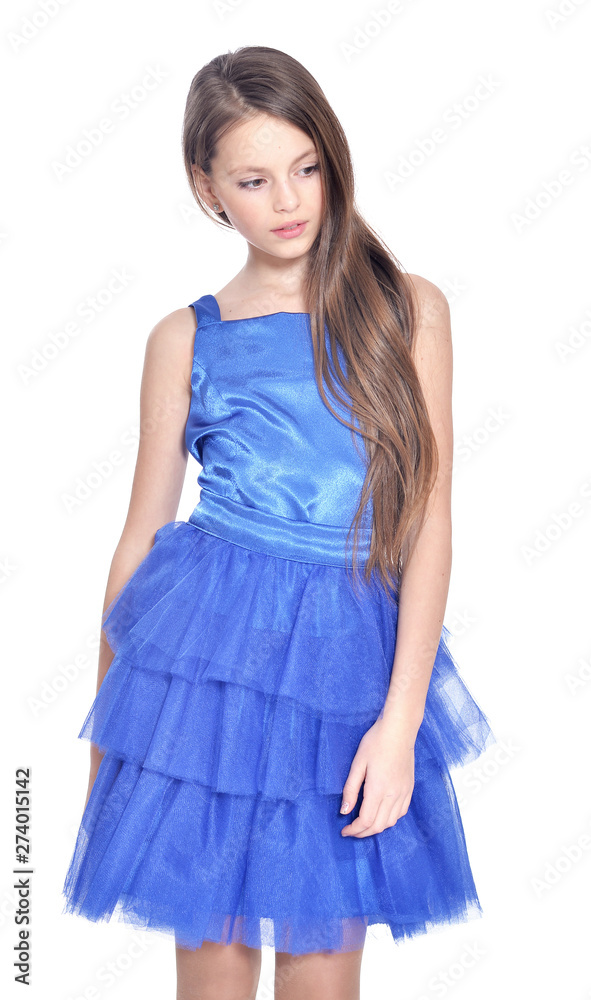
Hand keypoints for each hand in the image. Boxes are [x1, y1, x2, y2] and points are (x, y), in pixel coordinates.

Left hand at [340, 715, 415, 837]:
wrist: (399, 730)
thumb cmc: (375, 743)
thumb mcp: (358, 764)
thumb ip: (350, 789)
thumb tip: (344, 811)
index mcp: (378, 789)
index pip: (366, 820)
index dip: (354, 830)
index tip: (344, 831)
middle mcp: (393, 795)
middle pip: (379, 826)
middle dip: (363, 833)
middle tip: (351, 831)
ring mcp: (404, 792)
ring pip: (391, 822)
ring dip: (377, 828)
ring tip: (364, 825)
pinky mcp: (410, 788)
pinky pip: (401, 812)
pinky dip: (390, 819)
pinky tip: (381, 815)